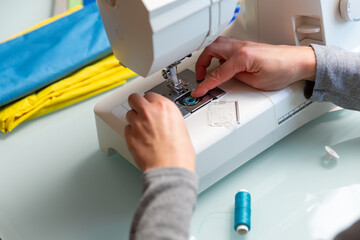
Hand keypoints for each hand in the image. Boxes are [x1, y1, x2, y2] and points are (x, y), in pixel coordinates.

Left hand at [124, 92, 195, 172]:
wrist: (170, 168)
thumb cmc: (179, 153)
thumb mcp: (181, 127)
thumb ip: (169, 119)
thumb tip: (165, 120)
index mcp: (165, 107)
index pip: (150, 95)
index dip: (149, 101)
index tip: (150, 105)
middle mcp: (149, 112)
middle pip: (134, 98)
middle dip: (136, 104)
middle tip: (139, 110)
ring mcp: (138, 123)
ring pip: (129, 114)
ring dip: (134, 120)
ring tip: (142, 129)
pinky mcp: (129, 136)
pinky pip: (126, 129)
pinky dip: (131, 133)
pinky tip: (140, 139)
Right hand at [191, 36, 315, 97]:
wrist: (298, 62)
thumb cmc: (283, 70)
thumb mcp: (257, 83)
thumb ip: (238, 80)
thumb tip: (228, 80)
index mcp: (242, 57)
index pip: (217, 73)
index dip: (205, 84)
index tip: (198, 90)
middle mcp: (240, 47)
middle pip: (210, 51)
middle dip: (201, 64)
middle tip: (200, 77)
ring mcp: (243, 44)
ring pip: (217, 44)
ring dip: (208, 56)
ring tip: (208, 69)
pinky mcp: (247, 46)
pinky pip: (226, 45)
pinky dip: (219, 54)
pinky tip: (222, 63)